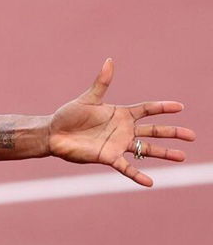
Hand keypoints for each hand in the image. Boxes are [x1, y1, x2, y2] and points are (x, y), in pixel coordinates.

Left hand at [48, 59, 195, 185]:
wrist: (53, 134)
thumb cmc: (69, 115)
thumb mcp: (88, 98)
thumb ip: (102, 82)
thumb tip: (109, 61)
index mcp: (120, 114)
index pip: (147, 109)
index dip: (162, 108)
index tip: (180, 107)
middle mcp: (123, 130)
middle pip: (153, 131)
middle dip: (172, 132)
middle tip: (191, 136)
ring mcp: (118, 144)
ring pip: (146, 149)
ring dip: (164, 153)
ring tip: (182, 157)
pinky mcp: (108, 157)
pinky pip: (126, 167)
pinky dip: (137, 175)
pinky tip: (150, 182)